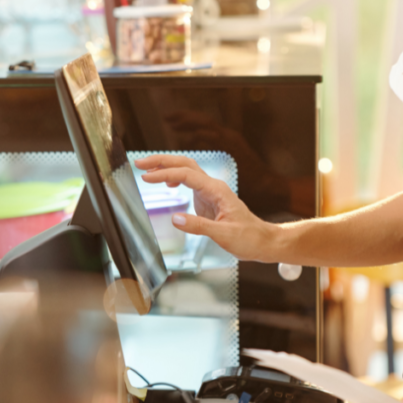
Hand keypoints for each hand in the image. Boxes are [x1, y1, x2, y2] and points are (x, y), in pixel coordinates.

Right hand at [134, 154, 278, 261]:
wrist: (262, 241)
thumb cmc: (249, 238)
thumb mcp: (224, 235)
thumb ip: (200, 227)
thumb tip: (176, 219)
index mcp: (217, 191)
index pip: (186, 175)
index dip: (164, 174)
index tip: (145, 177)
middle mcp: (213, 187)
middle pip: (185, 164)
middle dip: (162, 161)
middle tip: (139, 162)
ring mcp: (210, 191)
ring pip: (186, 170)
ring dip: (166, 167)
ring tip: (146, 170)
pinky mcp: (208, 199)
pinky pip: (188, 182)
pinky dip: (174, 178)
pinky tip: (166, 183)